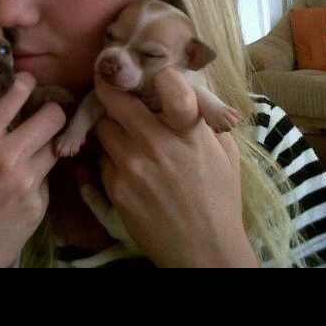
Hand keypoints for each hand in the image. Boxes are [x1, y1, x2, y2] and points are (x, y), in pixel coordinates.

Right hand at [0, 72, 64, 266]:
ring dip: (46, 143)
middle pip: (53, 116)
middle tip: (41, 115)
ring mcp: (27, 183)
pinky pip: (47, 177)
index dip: (26, 83)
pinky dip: (38, 175)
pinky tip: (19, 184)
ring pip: (56, 146)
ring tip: (30, 148)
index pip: (17, 94)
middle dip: (50, 112)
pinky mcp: (39, 206)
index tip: (25, 84)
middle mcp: (8, 157)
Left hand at [92, 67, 258, 266]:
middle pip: (116, 99)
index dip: (158, 76)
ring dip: (110, 126)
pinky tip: (124, 166)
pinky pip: (101, 158)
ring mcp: (132, 166)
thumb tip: (187, 90)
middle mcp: (157, 143)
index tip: (155, 77)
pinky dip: (109, 157)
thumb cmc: (219, 198)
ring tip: (123, 135)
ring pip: (102, 127)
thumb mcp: (225, 153)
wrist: (204, 250)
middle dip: (112, 90)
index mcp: (189, 131)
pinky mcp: (116, 188)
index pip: (169, 83)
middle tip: (111, 87)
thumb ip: (205, 119)